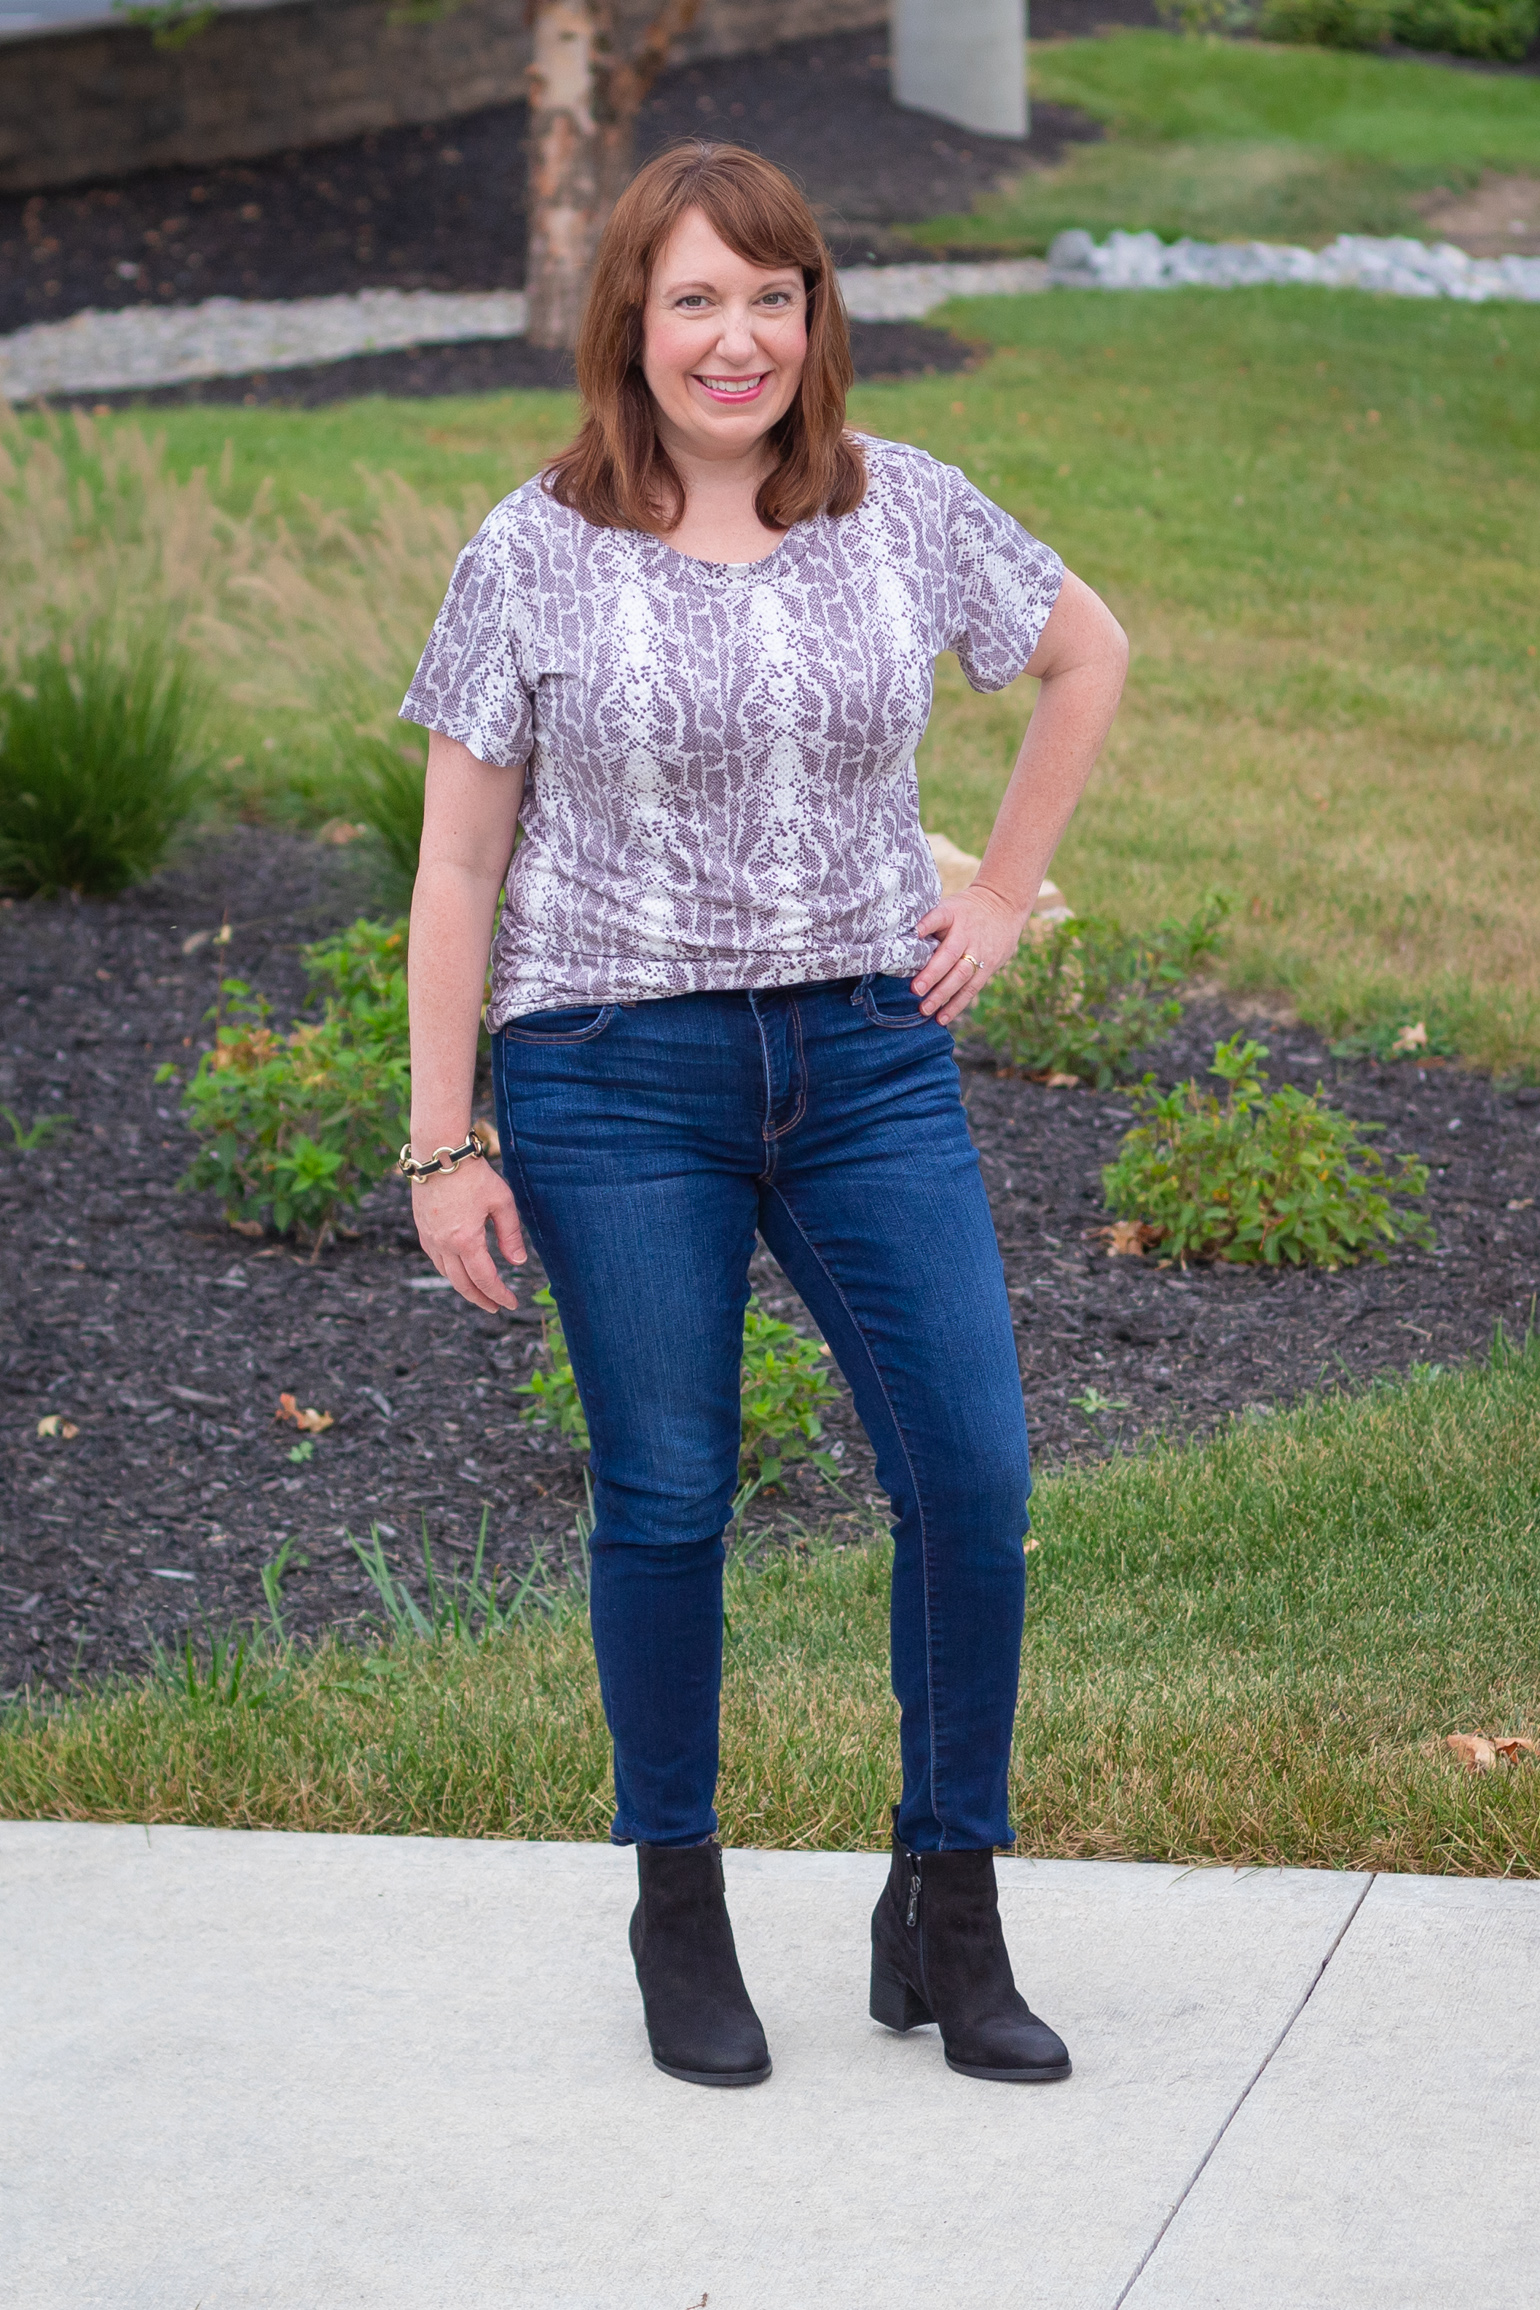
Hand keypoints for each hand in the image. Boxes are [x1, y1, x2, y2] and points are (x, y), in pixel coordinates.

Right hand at [411, 1156, 526, 1312]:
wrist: (438, 1153)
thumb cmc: (474, 1174)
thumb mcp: (502, 1202)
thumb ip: (510, 1234)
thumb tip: (517, 1262)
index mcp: (465, 1240)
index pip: (485, 1279)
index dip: (500, 1295)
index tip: (512, 1303)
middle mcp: (443, 1244)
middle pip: (463, 1284)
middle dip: (481, 1299)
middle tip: (496, 1307)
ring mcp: (429, 1237)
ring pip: (446, 1274)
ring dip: (464, 1287)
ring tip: (480, 1292)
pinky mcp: (422, 1228)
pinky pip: (435, 1259)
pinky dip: (449, 1271)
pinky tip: (459, 1270)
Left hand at [912, 883, 1029, 1026]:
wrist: (1004, 906)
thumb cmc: (966, 909)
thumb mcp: (950, 906)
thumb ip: (930, 922)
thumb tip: (903, 938)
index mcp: (954, 915)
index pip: (940, 916)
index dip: (928, 924)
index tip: (916, 932)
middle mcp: (967, 935)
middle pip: (951, 954)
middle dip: (933, 974)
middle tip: (916, 990)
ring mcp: (980, 952)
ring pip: (962, 976)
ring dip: (943, 995)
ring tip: (925, 1010)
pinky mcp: (988, 967)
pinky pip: (971, 988)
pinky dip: (956, 1004)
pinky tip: (942, 1018)